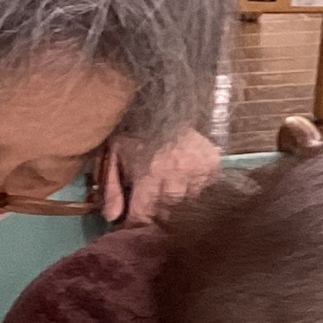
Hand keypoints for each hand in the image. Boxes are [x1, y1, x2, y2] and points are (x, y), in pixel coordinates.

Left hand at [101, 126, 222, 223]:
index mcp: (150, 174)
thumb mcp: (113, 154)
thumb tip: (112, 217)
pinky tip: (184, 175)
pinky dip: (194, 187)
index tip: (130, 220)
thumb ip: (111, 187)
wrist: (164, 100)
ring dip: (174, 198)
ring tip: (166, 183)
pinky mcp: (212, 164)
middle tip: (147, 196)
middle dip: (153, 208)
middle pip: (164, 211)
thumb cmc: (135, 130)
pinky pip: (203, 189)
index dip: (134, 221)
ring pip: (185, 202)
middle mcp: (176, 176)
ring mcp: (197, 171)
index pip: (142, 215)